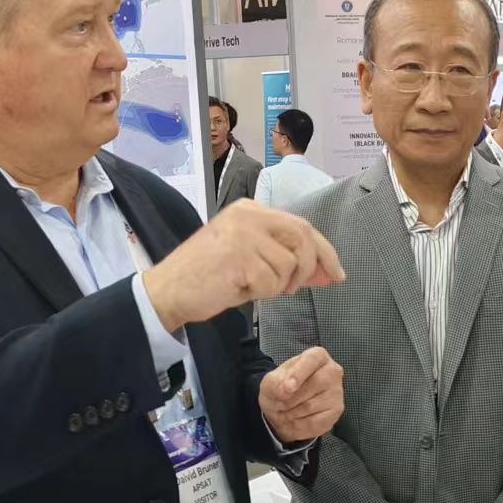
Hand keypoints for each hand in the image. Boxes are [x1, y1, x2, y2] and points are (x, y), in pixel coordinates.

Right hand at [142, 200, 344, 330]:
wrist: (168, 290)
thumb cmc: (207, 277)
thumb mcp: (250, 258)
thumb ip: (285, 257)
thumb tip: (326, 271)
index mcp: (250, 209)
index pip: (301, 225)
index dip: (324, 251)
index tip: (335, 272)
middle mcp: (248, 215)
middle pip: (303, 237)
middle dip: (312, 267)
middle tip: (301, 287)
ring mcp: (243, 234)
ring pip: (289, 264)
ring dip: (277, 285)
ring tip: (249, 285)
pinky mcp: (239, 256)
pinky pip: (271, 282)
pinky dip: (260, 293)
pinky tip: (238, 289)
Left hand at [259, 347, 343, 444]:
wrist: (285, 408)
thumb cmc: (282, 388)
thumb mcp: (271, 381)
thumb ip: (274, 382)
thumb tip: (284, 390)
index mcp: (317, 356)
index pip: (313, 358)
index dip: (299, 373)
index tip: (286, 388)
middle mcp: (332, 371)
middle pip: (315, 384)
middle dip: (291, 397)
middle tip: (279, 401)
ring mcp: (337, 392)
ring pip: (311, 406)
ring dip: (291, 412)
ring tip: (285, 410)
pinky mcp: (336, 411)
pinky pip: (314, 421)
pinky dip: (298, 424)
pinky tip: (294, 419)